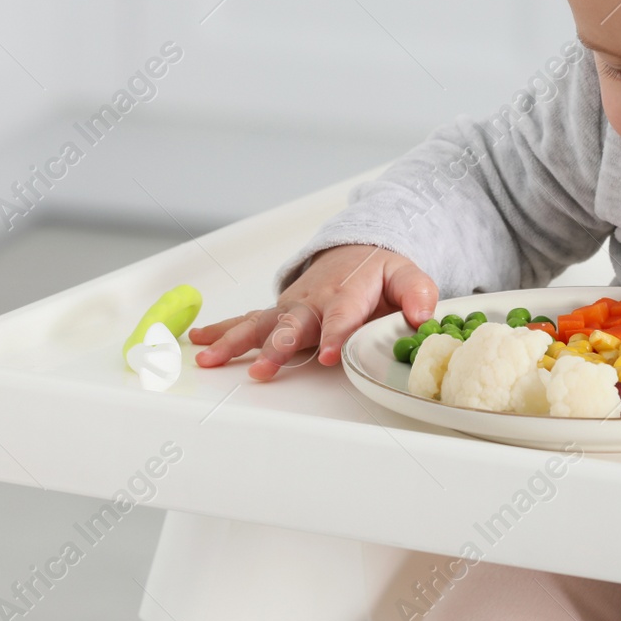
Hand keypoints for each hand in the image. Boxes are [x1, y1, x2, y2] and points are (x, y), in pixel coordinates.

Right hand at [189, 244, 437, 380]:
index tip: (328, 355)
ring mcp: (291, 308)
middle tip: (262, 368)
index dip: (334, 335)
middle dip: (277, 348)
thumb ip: (417, 293)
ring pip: (260, 325)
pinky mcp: (278, 314)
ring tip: (209, 357)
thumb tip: (421, 315)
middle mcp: (312, 302)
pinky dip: (222, 331)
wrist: (356, 251)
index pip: (341, 316)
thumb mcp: (407, 274)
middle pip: (292, 326)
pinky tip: (199, 345)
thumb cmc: (380, 271)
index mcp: (346, 293)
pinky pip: (248, 322)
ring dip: (234, 341)